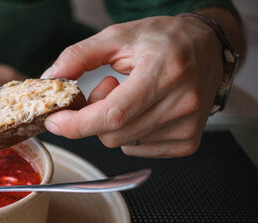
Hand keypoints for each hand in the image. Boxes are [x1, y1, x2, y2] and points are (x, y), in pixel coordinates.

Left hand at [42, 15, 223, 157]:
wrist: (206, 46)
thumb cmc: (163, 39)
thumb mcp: (118, 36)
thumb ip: (79, 56)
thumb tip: (51, 78)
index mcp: (165, 72)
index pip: (114, 115)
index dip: (78, 124)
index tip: (56, 121)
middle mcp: (182, 102)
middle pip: (113, 134)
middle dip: (94, 118)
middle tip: (107, 89)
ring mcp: (188, 125)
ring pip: (123, 144)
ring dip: (113, 124)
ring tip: (130, 96)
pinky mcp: (188, 141)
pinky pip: (139, 150)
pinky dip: (130, 134)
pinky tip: (142, 111)